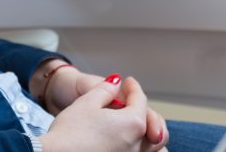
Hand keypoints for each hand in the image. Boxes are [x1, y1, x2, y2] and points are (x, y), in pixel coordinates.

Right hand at [38, 77, 166, 151]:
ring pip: (156, 148)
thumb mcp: (86, 102)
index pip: (140, 100)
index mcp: (133, 123)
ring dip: (152, 135)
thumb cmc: (70, 132)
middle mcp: (138, 145)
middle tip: (132, 103)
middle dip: (145, 111)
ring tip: (142, 127)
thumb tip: (116, 83)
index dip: (134, 87)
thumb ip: (106, 90)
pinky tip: (134, 145)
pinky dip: (145, 150)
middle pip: (154, 125)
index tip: (128, 82)